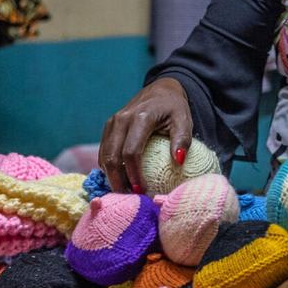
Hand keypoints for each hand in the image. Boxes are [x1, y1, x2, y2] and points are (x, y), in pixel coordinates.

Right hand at [99, 77, 192, 193]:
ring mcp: (112, 122)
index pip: (131, 152)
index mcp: (140, 117)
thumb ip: (183, 139)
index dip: (133, 174)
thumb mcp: (184, 120)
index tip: (141, 191)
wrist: (160, 90)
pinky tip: (120, 180)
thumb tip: (178, 161)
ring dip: (111, 177)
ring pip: (104, 155)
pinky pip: (103, 151)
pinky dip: (108, 168)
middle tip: (129, 198)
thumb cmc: (174, 107)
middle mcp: (121, 119)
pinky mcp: (108, 127)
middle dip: (117, 181)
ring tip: (124, 192)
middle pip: (112, 157)